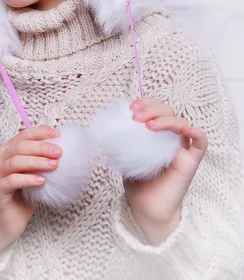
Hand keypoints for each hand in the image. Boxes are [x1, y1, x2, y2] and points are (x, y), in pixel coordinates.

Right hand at [0, 124, 62, 239]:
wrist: (8, 222)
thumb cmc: (23, 195)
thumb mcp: (34, 173)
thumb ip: (40, 159)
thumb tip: (59, 146)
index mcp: (7, 151)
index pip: (23, 135)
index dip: (40, 132)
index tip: (57, 134)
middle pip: (20, 146)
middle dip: (41, 147)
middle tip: (58, 152)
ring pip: (15, 161)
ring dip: (37, 161)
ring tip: (54, 165)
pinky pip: (12, 180)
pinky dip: (28, 178)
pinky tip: (42, 181)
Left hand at [124, 97, 207, 233]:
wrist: (146, 208)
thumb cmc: (137, 181)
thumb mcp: (125, 154)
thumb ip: (123, 138)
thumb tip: (110, 123)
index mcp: (156, 132)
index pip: (156, 108)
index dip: (146, 103)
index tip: (132, 107)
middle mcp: (170, 136)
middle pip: (168, 111)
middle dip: (151, 109)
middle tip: (136, 117)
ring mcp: (182, 147)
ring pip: (181, 122)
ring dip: (165, 119)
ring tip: (149, 126)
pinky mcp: (191, 161)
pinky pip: (201, 143)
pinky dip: (197, 133)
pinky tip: (187, 130)